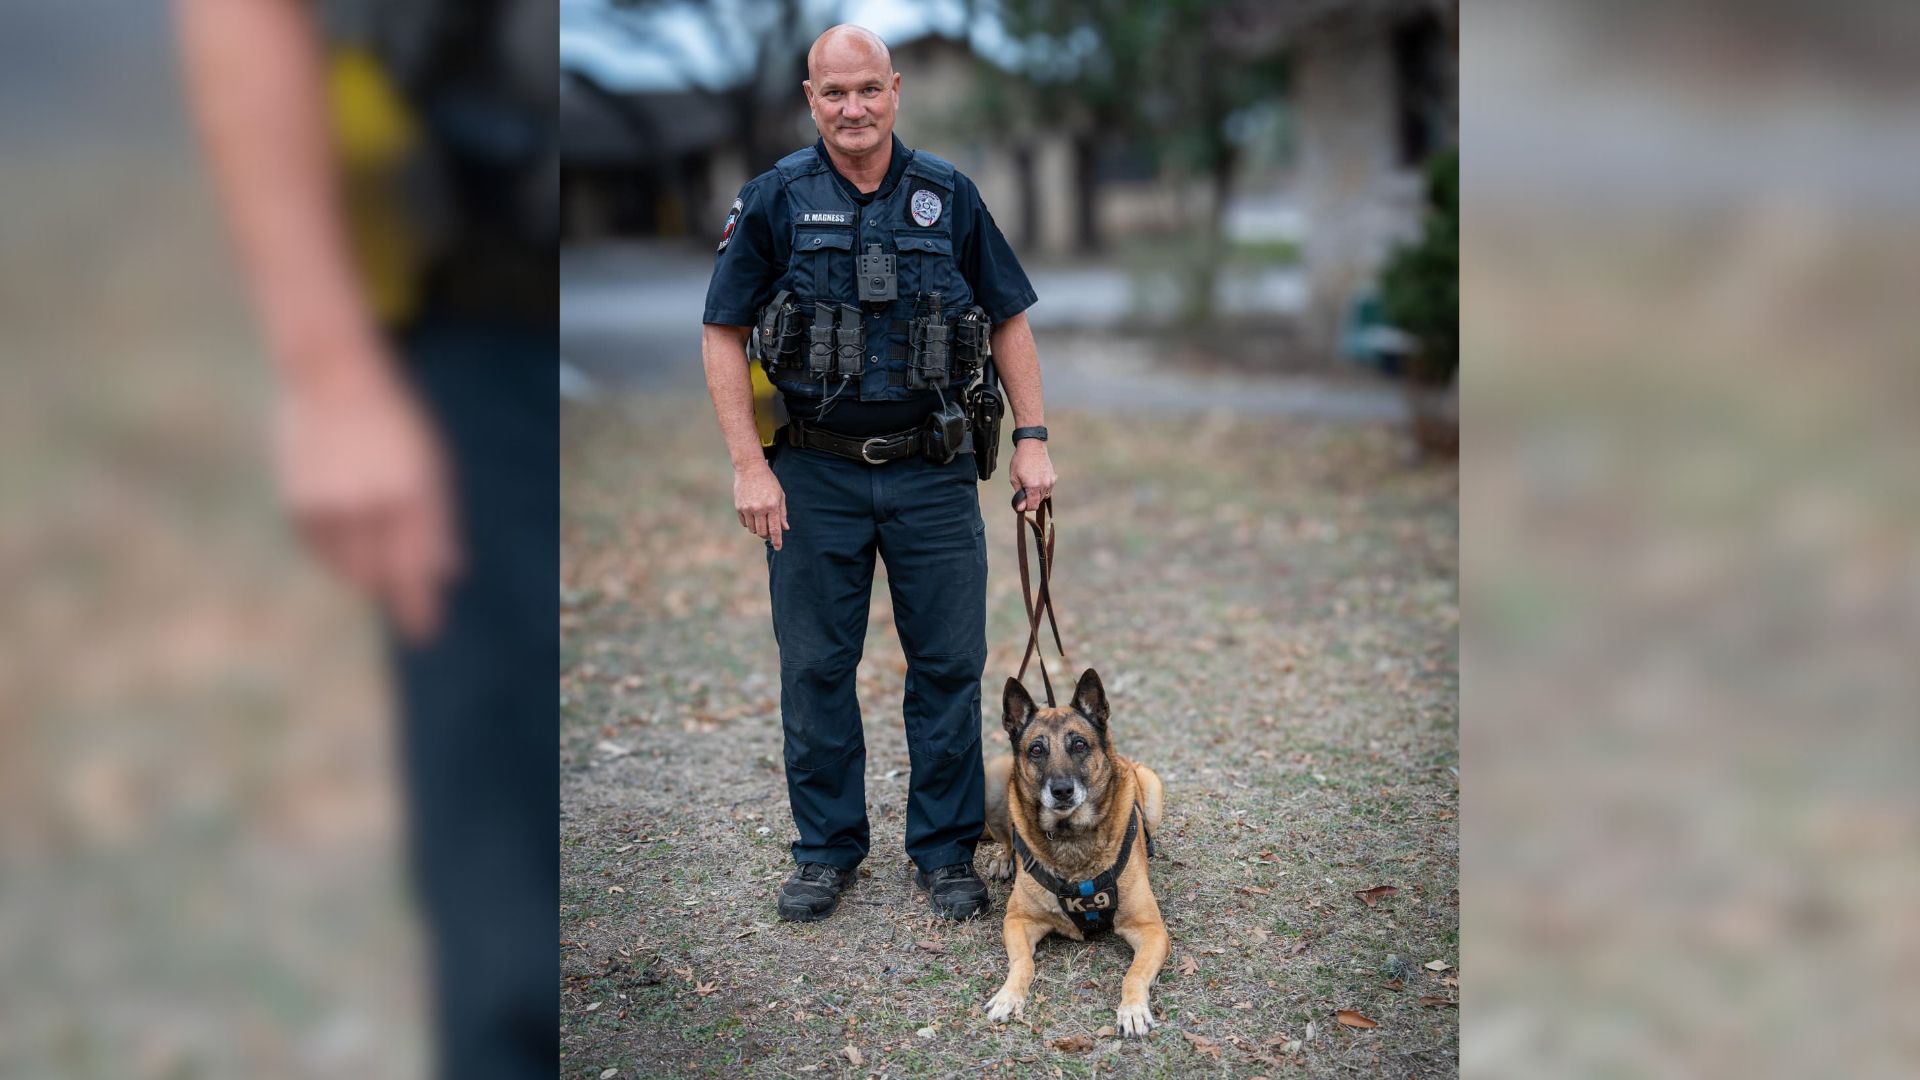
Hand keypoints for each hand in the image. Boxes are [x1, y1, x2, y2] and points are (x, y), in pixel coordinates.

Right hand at [275, 362, 458, 643]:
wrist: (332, 379)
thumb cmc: (396, 426)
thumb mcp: (433, 466)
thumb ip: (439, 522)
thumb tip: (449, 575)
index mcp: (410, 491)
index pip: (415, 565)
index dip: (419, 605)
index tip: (425, 634)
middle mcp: (367, 501)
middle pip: (378, 576)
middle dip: (393, 592)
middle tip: (411, 611)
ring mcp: (328, 504)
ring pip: (348, 568)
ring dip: (366, 571)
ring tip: (378, 545)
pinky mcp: (298, 504)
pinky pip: (322, 550)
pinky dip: (338, 552)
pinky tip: (351, 528)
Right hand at [735, 461, 789, 549]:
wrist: (750, 468)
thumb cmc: (769, 481)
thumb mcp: (780, 495)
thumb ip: (782, 513)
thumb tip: (785, 529)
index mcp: (772, 505)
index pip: (775, 529)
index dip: (777, 540)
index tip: (778, 548)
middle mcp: (759, 508)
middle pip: (762, 532)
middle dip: (767, 535)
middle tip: (770, 531)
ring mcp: (748, 508)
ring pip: (753, 529)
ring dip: (758, 529)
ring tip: (762, 520)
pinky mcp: (739, 507)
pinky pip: (745, 523)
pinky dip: (750, 523)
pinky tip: (753, 515)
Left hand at [1008, 438, 1055, 511]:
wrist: (1032, 446)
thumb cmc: (1021, 460)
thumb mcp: (1014, 478)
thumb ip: (1018, 494)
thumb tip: (1021, 508)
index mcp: (1033, 486)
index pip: (1032, 506)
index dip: (1025, 507)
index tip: (1021, 502)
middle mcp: (1044, 485)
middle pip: (1038, 502)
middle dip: (1030, 499)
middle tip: (1023, 489)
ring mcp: (1050, 481)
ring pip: (1044, 496)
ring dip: (1037, 494)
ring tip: (1030, 482)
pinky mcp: (1053, 478)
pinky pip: (1048, 489)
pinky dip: (1042, 488)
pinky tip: (1037, 478)